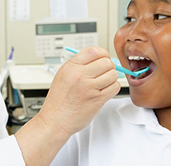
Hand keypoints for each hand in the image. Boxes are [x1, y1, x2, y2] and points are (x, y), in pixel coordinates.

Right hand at [15, 46, 119, 164]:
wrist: (55, 120)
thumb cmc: (59, 100)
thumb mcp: (63, 75)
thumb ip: (78, 65)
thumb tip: (97, 59)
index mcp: (71, 67)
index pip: (94, 51)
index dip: (102, 54)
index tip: (103, 59)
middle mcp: (80, 75)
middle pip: (106, 62)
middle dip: (109, 66)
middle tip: (104, 72)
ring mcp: (90, 87)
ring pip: (113, 74)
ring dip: (111, 78)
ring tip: (104, 83)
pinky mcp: (98, 99)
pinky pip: (115, 87)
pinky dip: (113, 88)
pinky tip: (105, 90)